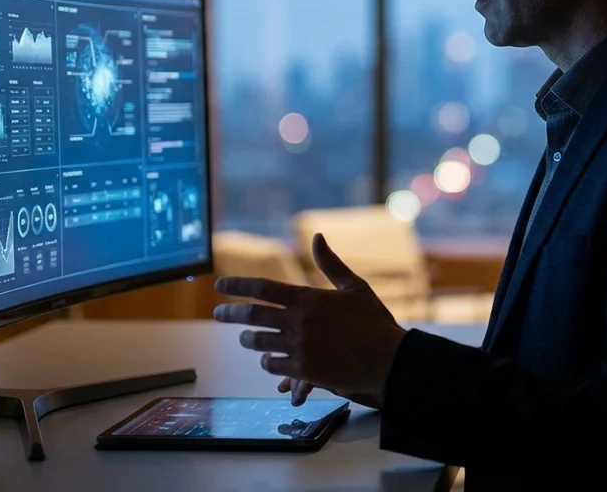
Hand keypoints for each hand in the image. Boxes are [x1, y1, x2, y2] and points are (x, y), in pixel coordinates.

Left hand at [214, 233, 406, 405]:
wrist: (388, 360)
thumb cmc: (374, 321)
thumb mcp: (355, 287)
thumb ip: (330, 263)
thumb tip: (317, 236)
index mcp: (308, 298)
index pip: (262, 287)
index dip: (237, 285)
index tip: (220, 285)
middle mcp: (298, 321)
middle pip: (252, 315)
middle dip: (230, 313)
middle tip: (218, 313)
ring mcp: (299, 347)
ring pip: (258, 342)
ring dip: (249, 339)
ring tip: (246, 338)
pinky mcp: (303, 371)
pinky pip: (272, 366)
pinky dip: (267, 362)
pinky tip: (268, 359)